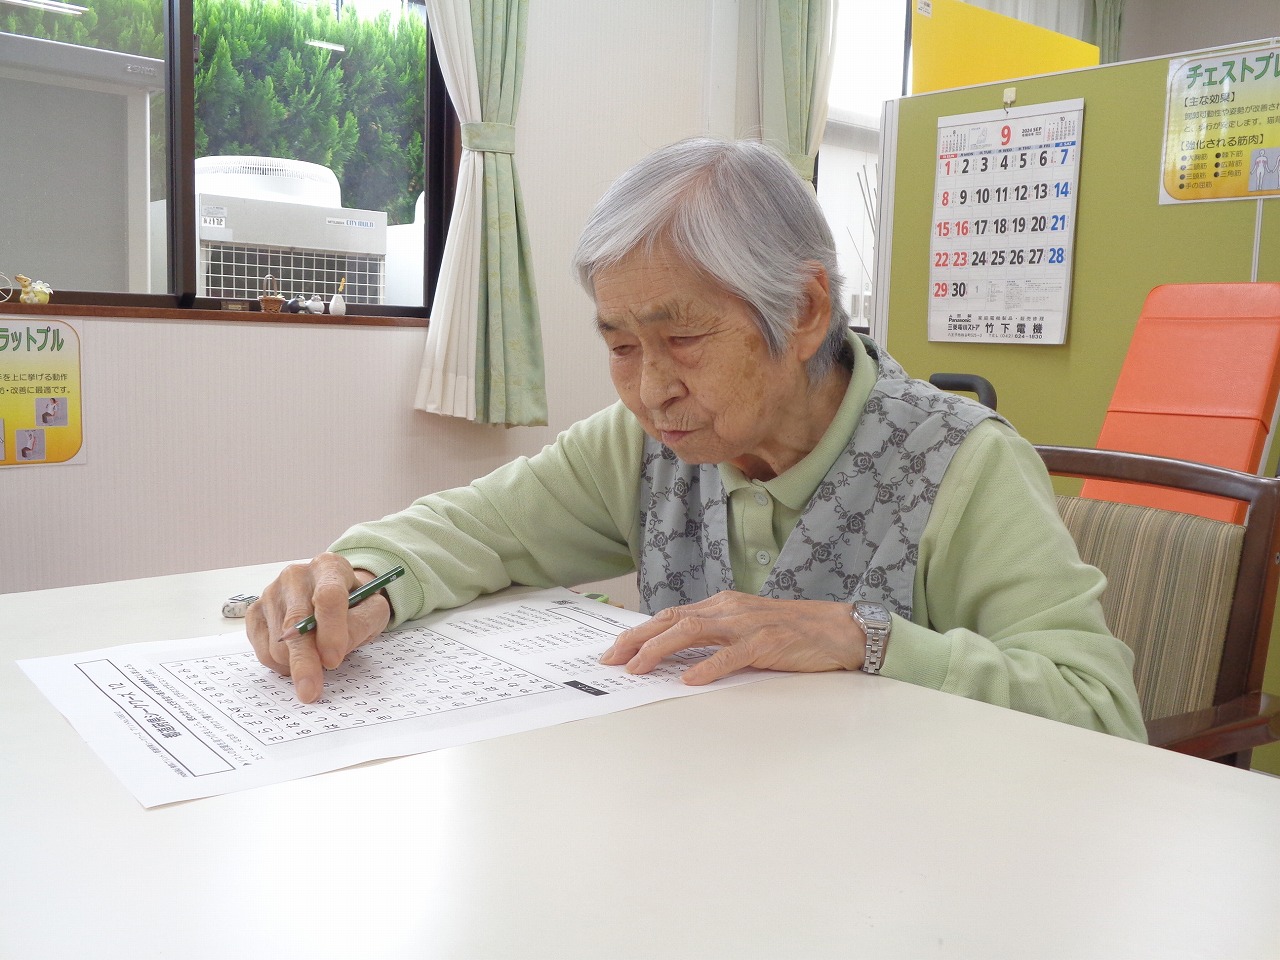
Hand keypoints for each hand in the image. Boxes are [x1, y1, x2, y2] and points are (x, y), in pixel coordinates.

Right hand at [246, 553, 391, 702]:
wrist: (332, 598)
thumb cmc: (354, 605)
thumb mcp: (372, 611)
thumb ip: (361, 625)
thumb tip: (331, 653)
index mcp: (328, 567)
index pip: (328, 596)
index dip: (331, 630)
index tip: (334, 660)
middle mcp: (295, 575)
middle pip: (296, 622)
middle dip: (305, 661)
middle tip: (311, 691)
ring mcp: (271, 593)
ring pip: (279, 642)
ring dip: (298, 664)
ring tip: (317, 659)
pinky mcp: (255, 613)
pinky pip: (263, 650)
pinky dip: (282, 665)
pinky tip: (298, 656)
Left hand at [598, 591, 864, 684]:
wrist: (839, 629)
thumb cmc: (793, 634)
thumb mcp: (746, 631)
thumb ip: (715, 640)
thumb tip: (677, 660)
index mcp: (722, 606)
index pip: (670, 617)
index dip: (639, 633)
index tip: (613, 652)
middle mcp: (729, 609)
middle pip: (672, 620)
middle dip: (636, 639)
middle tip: (610, 660)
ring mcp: (747, 624)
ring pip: (692, 632)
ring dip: (660, 650)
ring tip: (638, 668)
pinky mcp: (767, 641)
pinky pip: (731, 654)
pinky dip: (708, 666)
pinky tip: (690, 679)